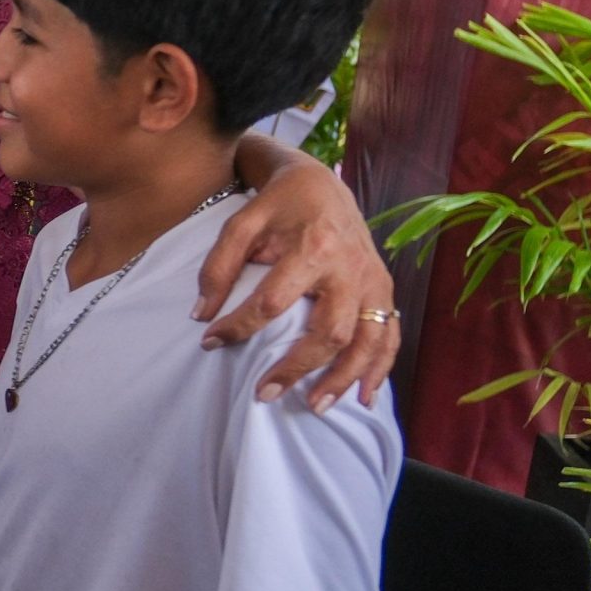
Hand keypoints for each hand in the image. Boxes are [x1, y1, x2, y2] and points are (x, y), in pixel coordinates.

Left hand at [195, 160, 396, 411]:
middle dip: (297, 368)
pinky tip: (364, 396)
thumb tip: (201, 314)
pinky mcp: (384, 289)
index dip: (239, 325)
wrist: (321, 183)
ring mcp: (373, 281)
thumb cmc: (278, 204)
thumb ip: (218, 267)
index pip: (273, 301)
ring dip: (343, 378)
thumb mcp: (241, 224)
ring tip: (314, 407)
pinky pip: (389, 334)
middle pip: (330, 331)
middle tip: (264, 394)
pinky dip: (380, 367)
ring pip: (367, 340)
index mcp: (314, 247)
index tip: (210, 341)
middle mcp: (351, 268)